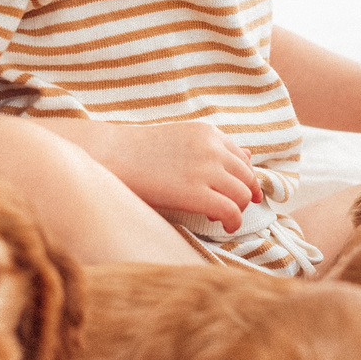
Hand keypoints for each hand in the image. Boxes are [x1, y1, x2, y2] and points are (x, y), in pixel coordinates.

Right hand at [89, 122, 261, 231]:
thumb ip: (214, 148)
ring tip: (222, 217)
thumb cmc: (140, 151)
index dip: (243, 178)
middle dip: (243, 195)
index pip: (242, 158)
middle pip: (247, 177)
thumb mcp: (182, 139)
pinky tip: (225, 226)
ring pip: (242, 195)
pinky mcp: (196, 192)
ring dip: (238, 209)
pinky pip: (231, 210)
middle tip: (232, 207)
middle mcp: (213, 148)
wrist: (112, 155)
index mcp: (208, 132)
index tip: (239, 191)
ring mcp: (206, 169)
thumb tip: (248, 155)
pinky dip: (233, 222)